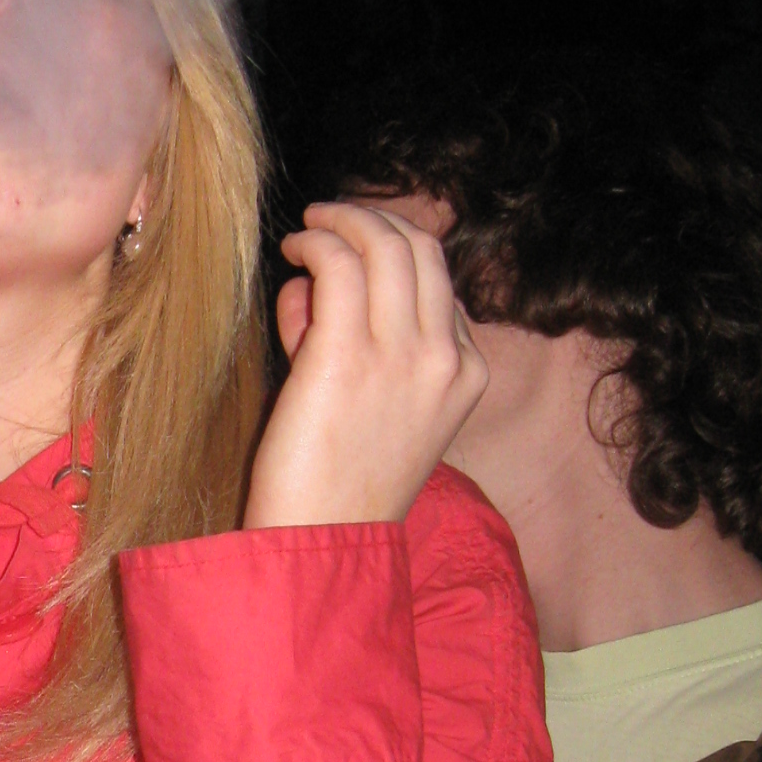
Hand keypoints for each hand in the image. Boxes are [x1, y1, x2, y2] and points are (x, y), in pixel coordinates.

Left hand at [244, 202, 485, 528]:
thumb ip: (359, 341)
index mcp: (467, 373)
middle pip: (421, 248)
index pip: (440, 283)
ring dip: (339, 221)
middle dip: (371, 221)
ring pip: (382, 245)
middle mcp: (444, 358)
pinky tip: (294, 251)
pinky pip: (337, 264)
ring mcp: (401, 355)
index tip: (349, 259)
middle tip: (328, 221)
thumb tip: (312, 284)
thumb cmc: (338, 482)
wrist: (323, 541)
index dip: (391, 256)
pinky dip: (315, 242)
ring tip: (305, 232)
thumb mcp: (379, 406)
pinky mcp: (346, 355)